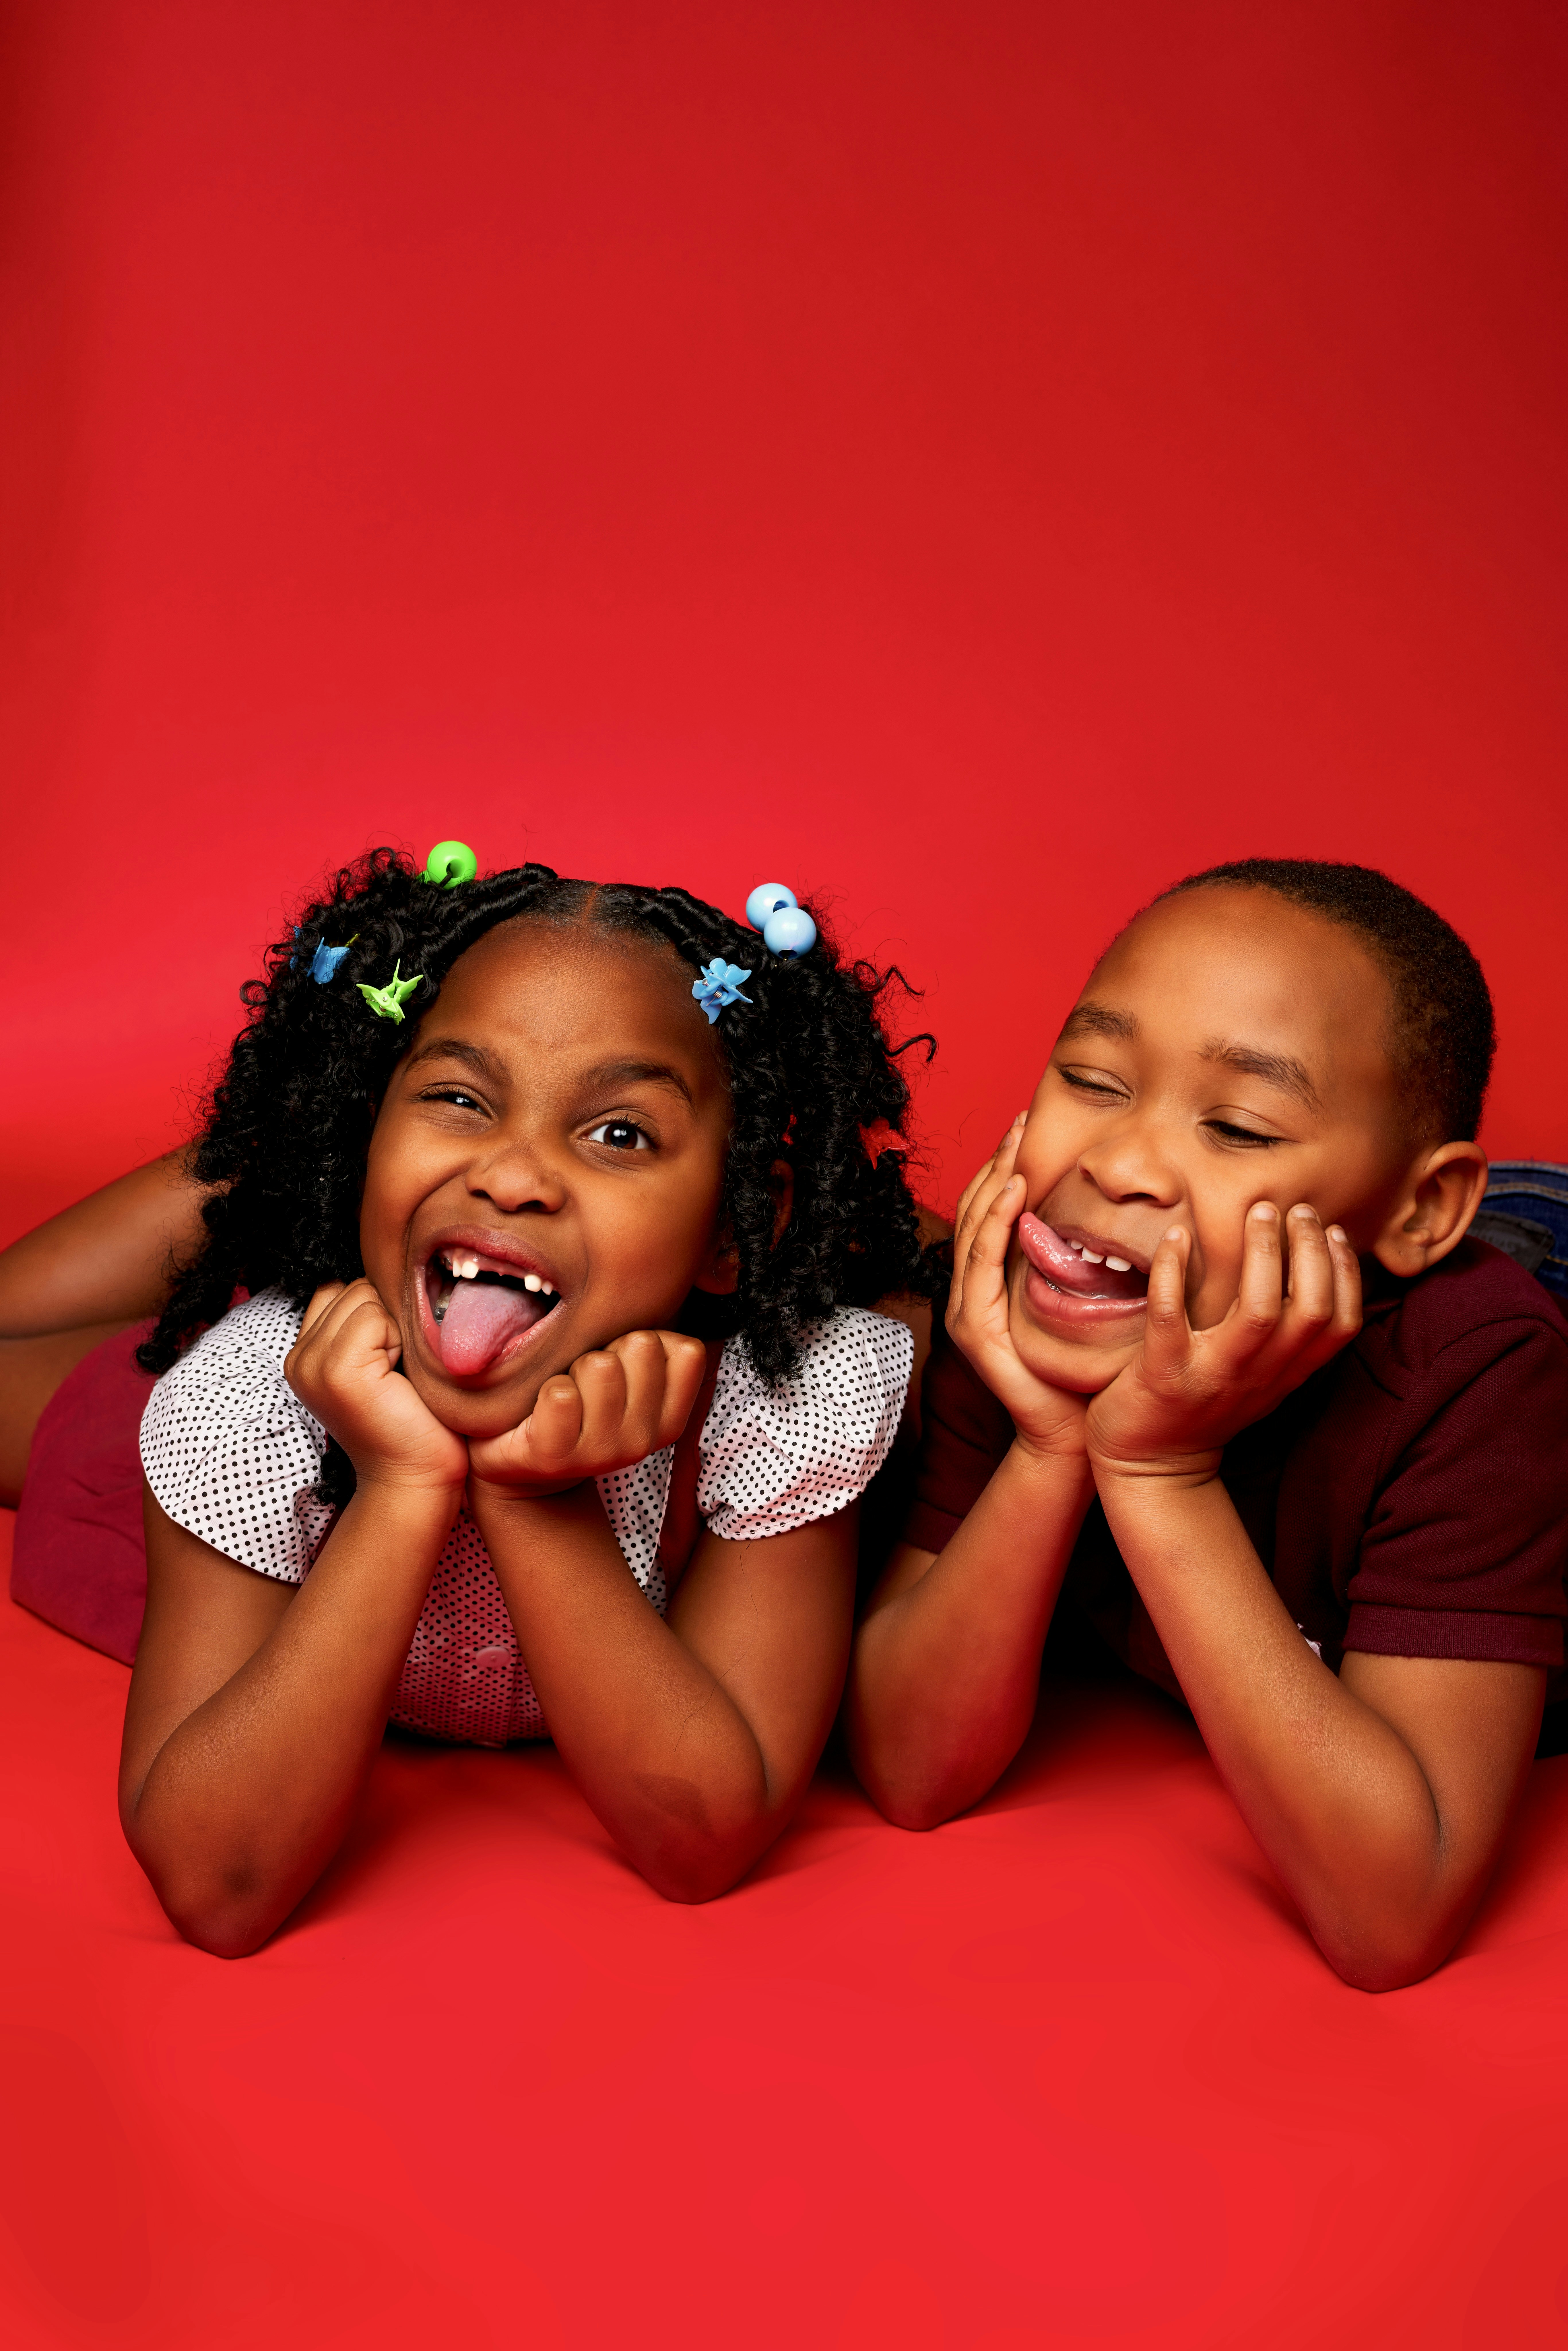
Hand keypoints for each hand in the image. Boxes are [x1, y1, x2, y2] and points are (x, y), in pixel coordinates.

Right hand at [286, 1280, 468, 1496]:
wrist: (415, 1476)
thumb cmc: (411, 1419)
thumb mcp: (378, 1360)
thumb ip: (363, 1321)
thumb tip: (382, 1269)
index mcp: (304, 1355)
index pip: (338, 1289)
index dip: (374, 1314)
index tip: (386, 1361)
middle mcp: (299, 1358)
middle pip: (353, 1287)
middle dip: (385, 1319)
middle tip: (393, 1371)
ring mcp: (312, 1364)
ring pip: (365, 1296)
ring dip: (393, 1329)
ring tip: (395, 1375)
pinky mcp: (337, 1370)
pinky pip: (375, 1316)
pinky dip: (397, 1341)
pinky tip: (397, 1379)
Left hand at [467, 1329, 707, 1502]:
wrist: (524, 1466)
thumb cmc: (581, 1406)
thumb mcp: (630, 1382)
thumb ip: (656, 1348)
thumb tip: (675, 1282)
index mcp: (669, 1421)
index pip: (688, 1350)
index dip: (651, 1339)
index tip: (625, 1363)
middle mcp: (643, 1441)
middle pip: (642, 1345)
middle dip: (608, 1347)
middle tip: (586, 1379)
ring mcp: (602, 1452)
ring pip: (601, 1365)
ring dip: (573, 1367)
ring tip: (564, 1391)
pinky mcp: (555, 1456)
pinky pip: (561, 1394)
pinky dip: (545, 1388)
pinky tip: (540, 1408)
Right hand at [947, 1118, 1087, 1459]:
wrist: (1072, 1432)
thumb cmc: (1084, 1371)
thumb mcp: (1083, 1303)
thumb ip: (1079, 1263)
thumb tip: (1109, 1214)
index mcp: (993, 1283)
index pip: (992, 1211)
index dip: (1006, 1167)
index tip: (1028, 1126)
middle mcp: (972, 1291)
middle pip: (975, 1210)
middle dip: (997, 1162)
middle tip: (1021, 1120)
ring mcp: (967, 1309)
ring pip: (972, 1228)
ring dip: (994, 1182)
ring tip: (1017, 1145)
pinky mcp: (974, 1327)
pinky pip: (981, 1262)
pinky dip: (995, 1223)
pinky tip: (1013, 1193)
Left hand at [1086, 1203, 1361, 1485]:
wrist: (1150, 1468)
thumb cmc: (1204, 1408)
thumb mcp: (1259, 1379)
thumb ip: (1283, 1339)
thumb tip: (1306, 1272)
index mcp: (1285, 1374)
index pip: (1339, 1326)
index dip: (1346, 1276)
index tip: (1333, 1232)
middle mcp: (1258, 1376)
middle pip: (1308, 1311)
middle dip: (1310, 1253)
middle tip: (1297, 1209)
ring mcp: (1212, 1376)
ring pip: (1257, 1312)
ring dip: (1262, 1255)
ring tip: (1257, 1212)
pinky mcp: (1162, 1375)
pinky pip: (1170, 1316)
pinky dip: (1173, 1271)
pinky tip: (1177, 1236)